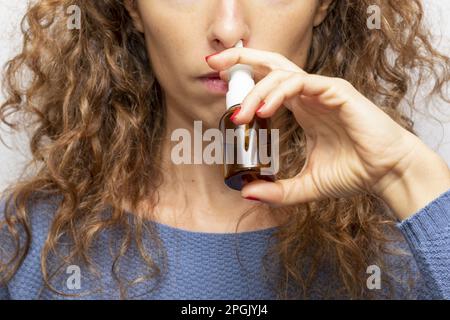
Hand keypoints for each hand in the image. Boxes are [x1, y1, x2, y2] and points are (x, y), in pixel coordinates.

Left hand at [206, 47, 449, 219]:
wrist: (385, 174)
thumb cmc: (352, 173)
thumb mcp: (305, 186)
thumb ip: (277, 191)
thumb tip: (246, 193)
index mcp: (301, 108)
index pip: (267, 84)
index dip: (244, 80)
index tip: (220, 86)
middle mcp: (308, 95)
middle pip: (270, 64)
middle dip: (241, 58)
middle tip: (214, 63)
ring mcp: (322, 91)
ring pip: (280, 74)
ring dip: (256, 90)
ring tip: (241, 115)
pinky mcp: (336, 91)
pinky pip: (301, 83)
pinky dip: (279, 92)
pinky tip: (265, 111)